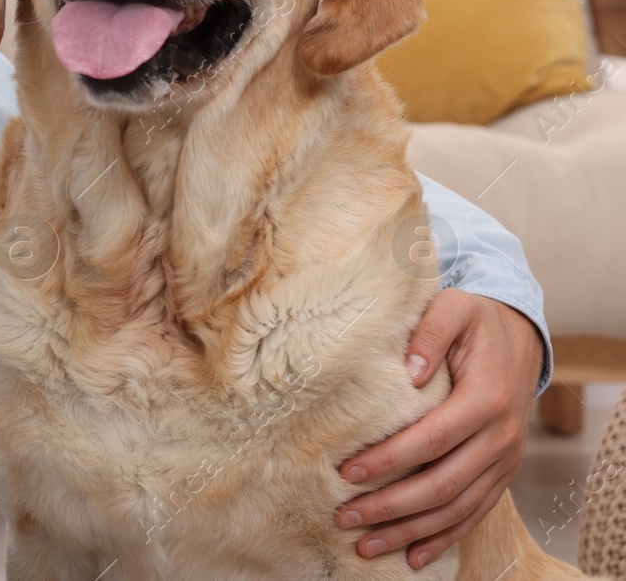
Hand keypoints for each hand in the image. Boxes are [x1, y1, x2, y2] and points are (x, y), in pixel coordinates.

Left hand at [331, 288, 543, 568]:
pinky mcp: (502, 473)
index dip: (390, 459)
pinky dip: (445, 537)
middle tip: (343, 515)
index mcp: (486, 400)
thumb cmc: (475, 320)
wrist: (520, 338)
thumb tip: (408, 370)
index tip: (347, 471)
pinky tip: (414, 556)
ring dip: (411, 531)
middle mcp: (500, 438)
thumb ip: (430, 332)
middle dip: (390, 507)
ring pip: (456, 508)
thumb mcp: (454, 308)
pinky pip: (475, 513)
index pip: (431, 439)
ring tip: (366, 546)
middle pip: (441, 484)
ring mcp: (505, 461)